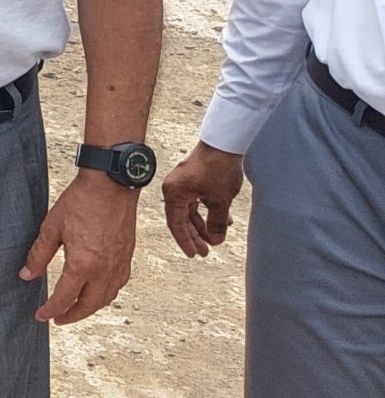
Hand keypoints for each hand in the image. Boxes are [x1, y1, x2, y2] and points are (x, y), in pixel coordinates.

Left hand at [21, 169, 138, 323]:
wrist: (112, 185)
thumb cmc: (81, 202)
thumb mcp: (51, 228)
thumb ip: (39, 254)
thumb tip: (27, 275)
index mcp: (84, 264)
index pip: (65, 298)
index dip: (51, 310)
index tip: (41, 316)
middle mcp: (105, 269)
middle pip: (89, 305)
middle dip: (72, 316)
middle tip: (57, 319)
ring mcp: (119, 263)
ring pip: (107, 297)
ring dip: (90, 307)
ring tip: (76, 309)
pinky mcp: (128, 255)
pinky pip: (118, 284)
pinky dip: (106, 294)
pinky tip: (98, 291)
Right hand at [162, 143, 244, 258]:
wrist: (224, 143)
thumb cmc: (217, 168)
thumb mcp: (219, 200)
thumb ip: (216, 223)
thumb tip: (216, 240)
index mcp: (174, 194)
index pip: (176, 224)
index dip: (185, 241)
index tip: (194, 254)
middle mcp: (175, 189)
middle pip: (182, 219)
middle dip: (195, 236)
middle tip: (205, 251)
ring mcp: (184, 184)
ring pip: (191, 211)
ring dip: (204, 225)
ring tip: (216, 237)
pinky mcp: (194, 180)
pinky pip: (198, 201)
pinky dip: (208, 212)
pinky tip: (223, 220)